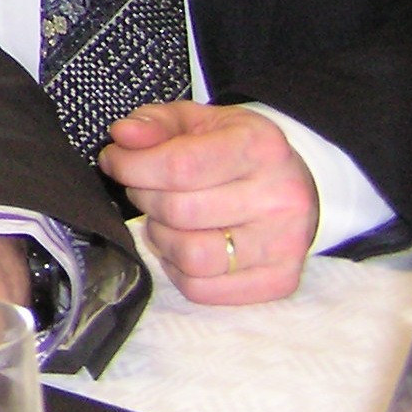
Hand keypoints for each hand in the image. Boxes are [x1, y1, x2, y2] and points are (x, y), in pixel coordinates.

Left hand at [99, 101, 317, 303]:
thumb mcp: (198, 121)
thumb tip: (123, 135)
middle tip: (143, 188)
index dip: (132, 166)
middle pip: (179, 212)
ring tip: (164, 219)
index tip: (115, 160)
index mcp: (260, 147)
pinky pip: (202, 290)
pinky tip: (182, 245)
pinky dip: (177, 269)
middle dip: (144, 198)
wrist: (296, 186)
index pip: (179, 166)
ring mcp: (283, 246)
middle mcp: (279, 198)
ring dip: (160, 238)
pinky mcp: (279, 281)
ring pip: (191, 257)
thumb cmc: (236, 150)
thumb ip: (156, 123)